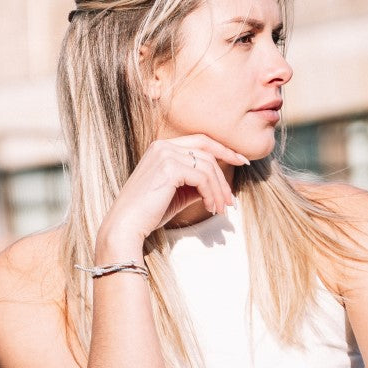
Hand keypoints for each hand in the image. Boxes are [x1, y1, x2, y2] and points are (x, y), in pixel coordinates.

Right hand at [95, 135, 248, 259]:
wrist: (125, 226)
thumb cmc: (148, 214)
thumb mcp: (177, 195)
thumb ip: (196, 185)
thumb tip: (219, 186)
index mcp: (161, 147)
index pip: (201, 141)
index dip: (224, 150)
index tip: (242, 160)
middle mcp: (163, 146)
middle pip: (208, 153)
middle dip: (224, 175)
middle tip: (232, 199)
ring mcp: (165, 154)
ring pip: (208, 167)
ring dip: (219, 190)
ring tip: (220, 209)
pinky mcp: (169, 168)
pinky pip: (203, 178)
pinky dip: (211, 194)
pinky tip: (210, 208)